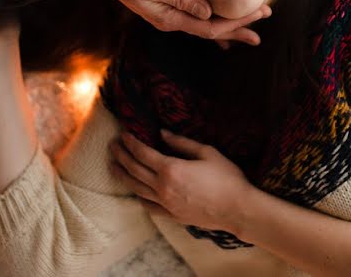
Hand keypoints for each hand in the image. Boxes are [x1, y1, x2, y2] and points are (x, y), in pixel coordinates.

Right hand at [98, 0, 270, 44]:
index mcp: (171, 18)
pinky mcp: (169, 3)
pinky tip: (220, 21)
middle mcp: (173, 20)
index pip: (212, 27)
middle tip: (266, 16)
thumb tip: (208, 12)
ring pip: (207, 25)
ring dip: (230, 24)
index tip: (260, 13)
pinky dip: (214, 20)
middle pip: (213, 30)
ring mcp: (170, 14)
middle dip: (240, 26)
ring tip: (252, 25)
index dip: (237, 22)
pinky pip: (198, 17)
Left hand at [110, 130, 254, 233]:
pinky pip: (149, 207)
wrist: (238, 210)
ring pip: (136, 189)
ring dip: (122, 176)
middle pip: (134, 170)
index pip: (142, 153)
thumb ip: (182, 142)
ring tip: (113, 166)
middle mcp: (163, 187)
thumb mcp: (207, 152)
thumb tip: (162, 133)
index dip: (131, 142)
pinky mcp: (172, 216)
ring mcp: (166, 204)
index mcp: (171, 169)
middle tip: (112, 146)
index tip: (123, 133)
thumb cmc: (227, 178)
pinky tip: (135, 193)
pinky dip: (139, 198)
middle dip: (121, 155)